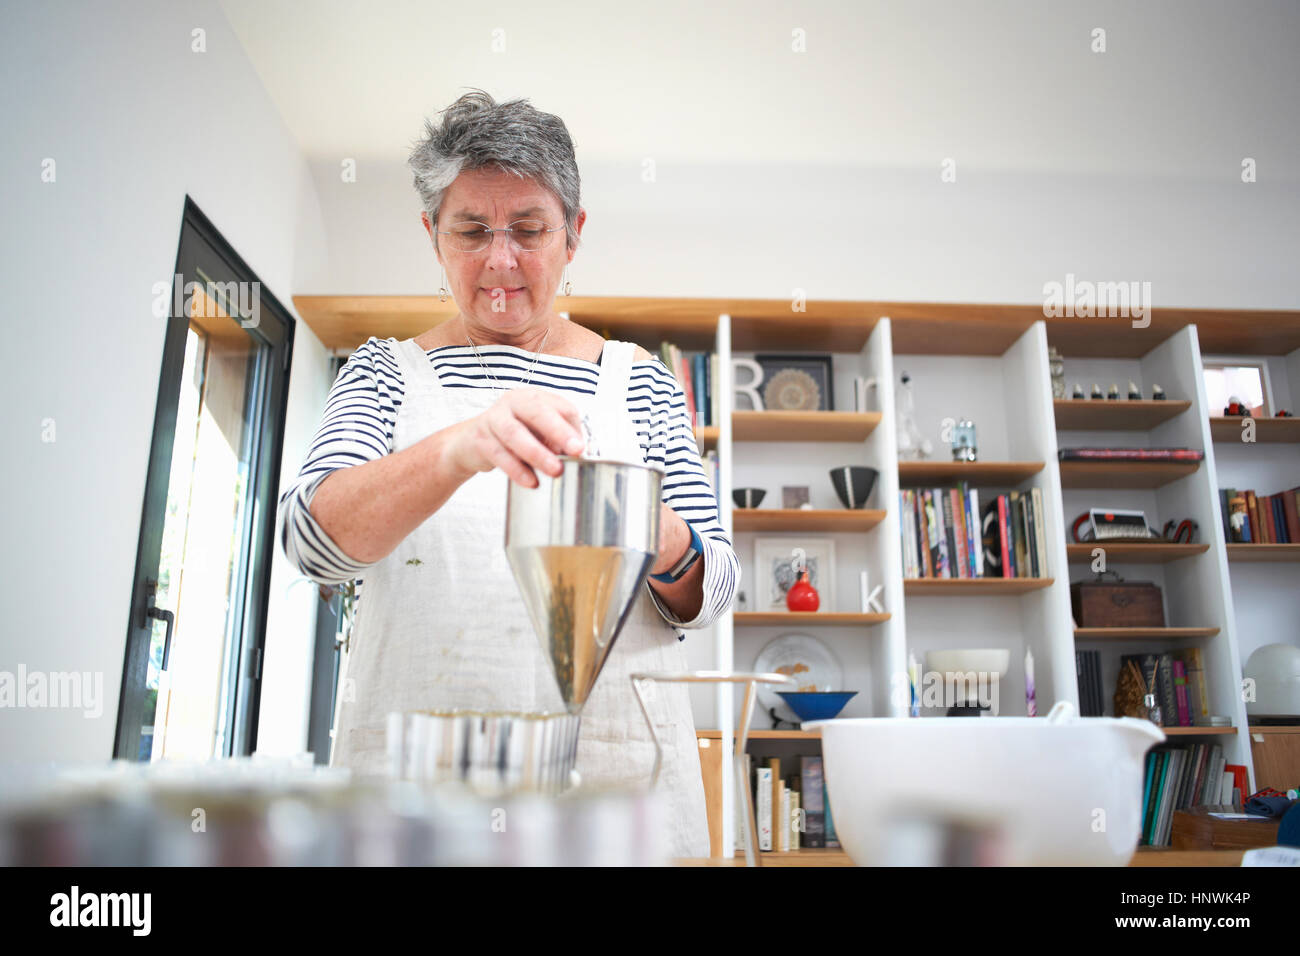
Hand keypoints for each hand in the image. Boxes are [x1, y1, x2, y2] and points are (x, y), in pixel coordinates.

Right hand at [444, 387, 585, 487]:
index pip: (561, 407)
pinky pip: (499, 453)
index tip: (581, 449)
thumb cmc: (510, 437)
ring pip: (515, 433)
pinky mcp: (480, 438)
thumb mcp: (535, 434)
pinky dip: (517, 469)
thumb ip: (554, 440)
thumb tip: (575, 453)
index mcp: (533, 398)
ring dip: (538, 453)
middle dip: (559, 431)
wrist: (469, 443)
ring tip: (555, 471)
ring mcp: (494, 418)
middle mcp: (513, 402)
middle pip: (537, 411)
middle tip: (576, 451)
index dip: (573, 428)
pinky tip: (531, 481)